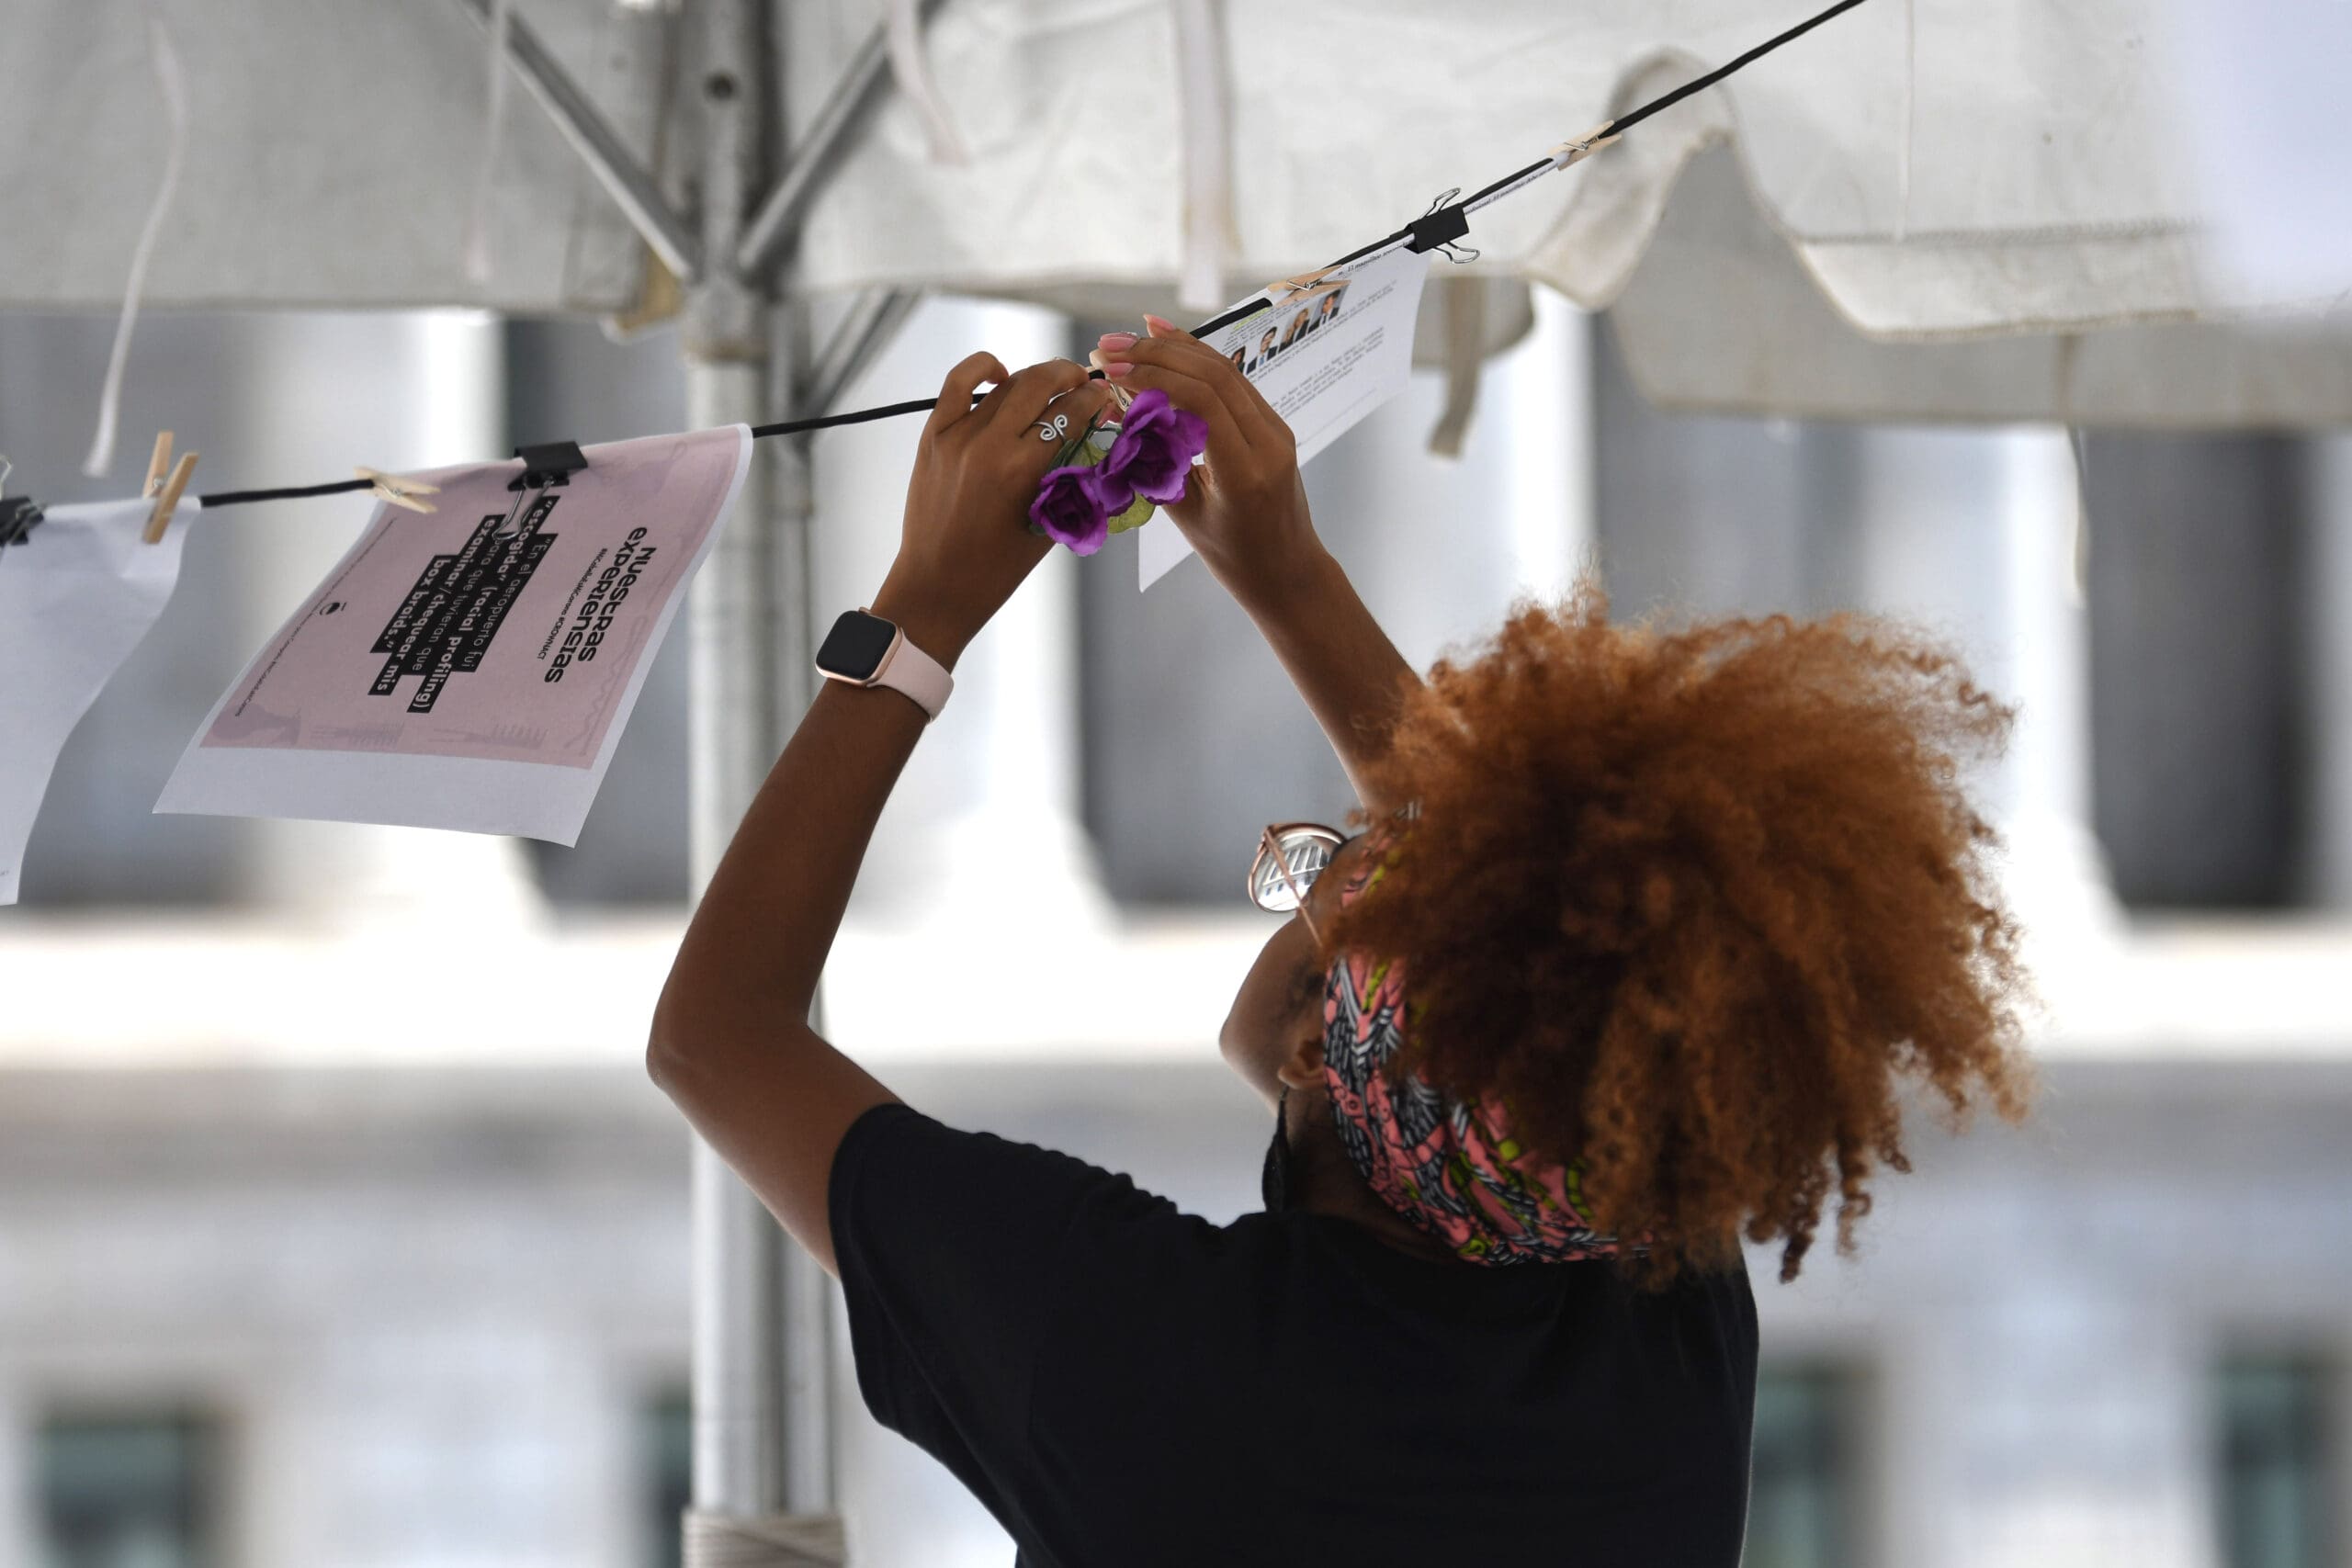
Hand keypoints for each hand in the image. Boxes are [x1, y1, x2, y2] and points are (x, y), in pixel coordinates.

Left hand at [872, 352, 1118, 667]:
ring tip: (1053, 383)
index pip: (1072, 414)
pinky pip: (958, 382)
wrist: (937, 585)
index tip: (1107, 398)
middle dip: (1071, 376)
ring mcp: (958, 436)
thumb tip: (1095, 436)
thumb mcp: (1049, 522)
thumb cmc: (997, 568)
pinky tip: (1001, 374)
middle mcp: (990, 445)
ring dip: (1037, 377)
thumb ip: (1071, 476)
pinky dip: (983, 368)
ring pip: (1008, 383)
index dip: (1096, 400)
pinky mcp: (934, 435)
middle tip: (1085, 383)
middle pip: (1042, 384)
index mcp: (1023, 471)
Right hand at [1095, 315, 1321, 599]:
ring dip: (1172, 348)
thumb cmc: (1234, 557)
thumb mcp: (1185, 515)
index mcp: (1246, 471)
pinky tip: (1165, 339)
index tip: (1112, 371)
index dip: (1153, 378)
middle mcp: (1269, 441)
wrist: (1288, 572)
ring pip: (1224, 370)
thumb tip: (1121, 407)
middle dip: (1155, 355)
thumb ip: (1156, 460)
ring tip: (1126, 338)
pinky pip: (1232, 381)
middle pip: (1212, 375)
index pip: (1202, 401)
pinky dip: (1195, 359)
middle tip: (1108, 348)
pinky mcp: (1273, 423)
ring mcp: (1276, 428)